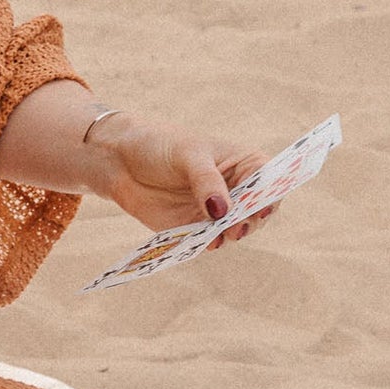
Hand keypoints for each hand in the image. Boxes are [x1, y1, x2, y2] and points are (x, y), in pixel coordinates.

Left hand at [88, 114, 274, 247]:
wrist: (119, 159)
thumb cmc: (160, 145)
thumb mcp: (187, 155)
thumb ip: (205, 181)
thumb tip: (222, 211)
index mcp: (245, 165)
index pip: (270, 181)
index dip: (269, 195)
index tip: (261, 207)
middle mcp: (237, 191)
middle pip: (257, 212)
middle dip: (250, 220)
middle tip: (236, 226)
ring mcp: (217, 212)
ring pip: (236, 230)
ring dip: (230, 235)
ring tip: (221, 234)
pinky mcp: (195, 229)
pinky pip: (208, 241)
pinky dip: (207, 244)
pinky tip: (204, 243)